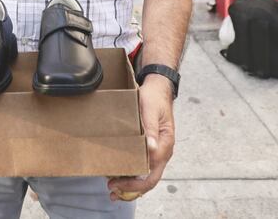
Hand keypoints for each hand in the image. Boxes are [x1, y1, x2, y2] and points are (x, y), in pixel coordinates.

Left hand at [108, 75, 175, 201]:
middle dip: (131, 188)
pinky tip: (122, 174)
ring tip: (114, 186)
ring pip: (148, 175)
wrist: (158, 89)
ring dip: (132, 184)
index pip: (151, 173)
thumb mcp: (150, 110)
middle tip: (112, 189)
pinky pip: (146, 166)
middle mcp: (164, 151)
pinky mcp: (153, 148)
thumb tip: (151, 148)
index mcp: (165, 144)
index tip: (117, 183)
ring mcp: (159, 150)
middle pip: (150, 179)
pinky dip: (134, 174)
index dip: (134, 183)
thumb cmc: (153, 98)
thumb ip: (151, 129)